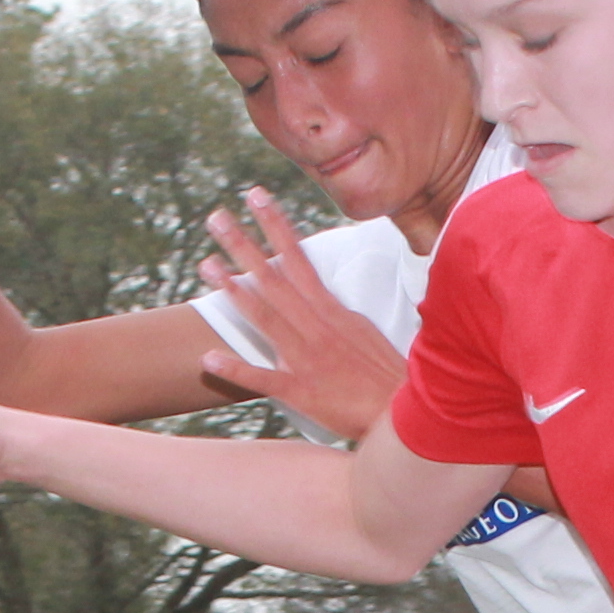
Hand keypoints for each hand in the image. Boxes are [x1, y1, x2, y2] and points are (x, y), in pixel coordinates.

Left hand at [195, 190, 404, 439]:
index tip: (257, 197)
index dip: (277, 227)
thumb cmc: (389, 377)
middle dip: (245, 246)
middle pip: (276, 280)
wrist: (406, 416)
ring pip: (266, 318)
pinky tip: (208, 358)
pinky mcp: (302, 393)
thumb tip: (315, 294)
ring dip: (235, 291)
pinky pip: (264, 379)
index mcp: (333, 312)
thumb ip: (335, 313)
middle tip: (216, 217)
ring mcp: (308, 360)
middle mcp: (317, 328)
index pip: (300, 260)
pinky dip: (235, 369)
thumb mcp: (364, 333)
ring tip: (207, 264)